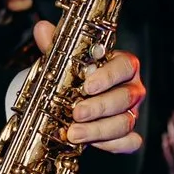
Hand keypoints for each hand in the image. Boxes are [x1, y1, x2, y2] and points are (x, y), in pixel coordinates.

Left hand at [30, 24, 144, 152]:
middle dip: (99, 107)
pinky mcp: (128, 134)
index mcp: (120, 65)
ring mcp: (131, 112)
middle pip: (126, 97)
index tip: (87, 85)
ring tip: (73, 133)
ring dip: (98, 130)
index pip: (125, 65)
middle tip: (76, 113)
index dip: (108, 76)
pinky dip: (112, 145)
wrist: (73, 100)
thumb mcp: (63, 60)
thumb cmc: (75, 76)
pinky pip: (129, 142)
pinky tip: (92, 144)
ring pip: (125, 122)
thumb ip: (55, 46)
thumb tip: (42, 29)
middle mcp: (130, 88)